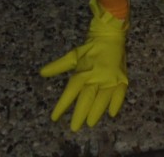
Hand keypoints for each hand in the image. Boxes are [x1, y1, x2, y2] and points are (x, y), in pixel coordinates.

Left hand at [40, 0, 128, 130]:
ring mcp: (110, 78)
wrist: (110, 34)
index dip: (62, 105)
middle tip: (74, 128)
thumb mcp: (73, 55)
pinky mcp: (122, 78)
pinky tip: (112, 113)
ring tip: (90, 123)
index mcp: (84, 71)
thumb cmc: (90, 47)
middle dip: (80, 114)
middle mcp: (97, 76)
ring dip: (96, 112)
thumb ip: (58, 66)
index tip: (54, 118)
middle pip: (87, 99)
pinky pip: (120, 94)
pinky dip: (116, 104)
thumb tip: (42, 73)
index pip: (71, 91)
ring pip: (103, 99)